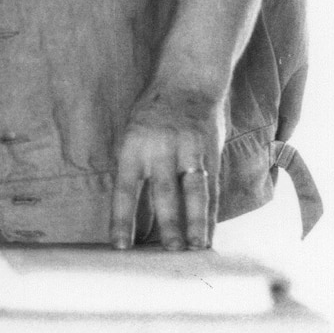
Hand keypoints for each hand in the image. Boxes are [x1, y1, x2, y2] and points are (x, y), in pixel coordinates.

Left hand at [109, 82, 224, 250]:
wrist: (187, 81)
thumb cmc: (152, 115)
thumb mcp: (131, 136)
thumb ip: (133, 173)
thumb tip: (132, 217)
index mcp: (133, 148)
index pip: (126, 189)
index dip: (123, 219)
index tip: (121, 246)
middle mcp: (161, 150)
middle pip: (164, 192)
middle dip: (167, 223)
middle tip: (169, 251)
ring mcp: (189, 151)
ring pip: (194, 191)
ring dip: (195, 221)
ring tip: (196, 248)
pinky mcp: (210, 152)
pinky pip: (212, 188)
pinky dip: (211, 213)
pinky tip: (209, 233)